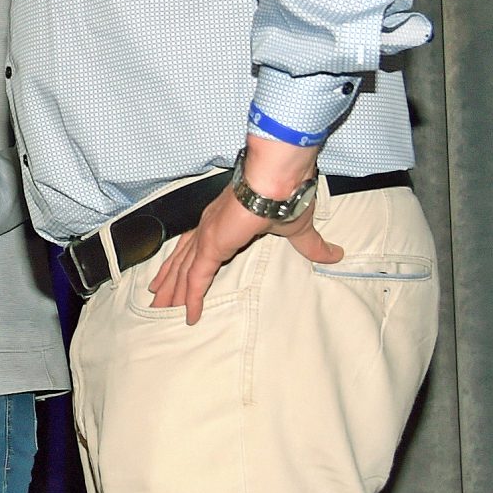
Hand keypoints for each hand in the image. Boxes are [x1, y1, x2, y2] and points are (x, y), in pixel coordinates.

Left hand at [144, 142, 343, 324]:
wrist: (278, 178)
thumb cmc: (287, 195)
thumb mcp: (298, 229)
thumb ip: (310, 245)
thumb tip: (334, 255)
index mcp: (223, 222)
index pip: (197, 247)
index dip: (186, 263)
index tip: (175, 277)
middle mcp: (209, 227)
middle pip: (183, 259)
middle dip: (170, 280)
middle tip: (157, 299)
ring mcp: (207, 236)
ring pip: (183, 271)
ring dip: (173, 292)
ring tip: (160, 309)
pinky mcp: (211, 245)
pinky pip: (197, 277)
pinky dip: (191, 296)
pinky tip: (188, 313)